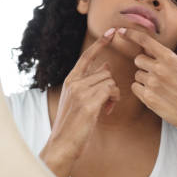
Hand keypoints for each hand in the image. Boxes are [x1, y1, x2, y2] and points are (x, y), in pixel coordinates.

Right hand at [39, 28, 119, 176]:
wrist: (63, 144)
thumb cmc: (74, 124)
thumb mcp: (80, 100)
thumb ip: (91, 82)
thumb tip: (106, 65)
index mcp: (70, 81)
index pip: (87, 57)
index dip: (100, 44)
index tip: (112, 32)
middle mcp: (74, 83)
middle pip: (105, 72)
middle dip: (111, 86)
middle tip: (108, 102)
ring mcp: (80, 92)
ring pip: (110, 81)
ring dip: (114, 95)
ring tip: (106, 108)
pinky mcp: (88, 102)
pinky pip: (111, 90)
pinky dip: (114, 100)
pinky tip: (107, 111)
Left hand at [118, 27, 176, 132]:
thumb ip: (166, 58)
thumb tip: (150, 50)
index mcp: (169, 58)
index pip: (145, 41)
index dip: (132, 34)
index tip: (122, 31)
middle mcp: (159, 68)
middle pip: (138, 60)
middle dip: (144, 66)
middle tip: (156, 75)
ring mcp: (152, 83)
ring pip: (137, 75)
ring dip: (145, 80)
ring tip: (160, 88)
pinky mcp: (147, 97)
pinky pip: (135, 88)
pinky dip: (142, 91)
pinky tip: (155, 95)